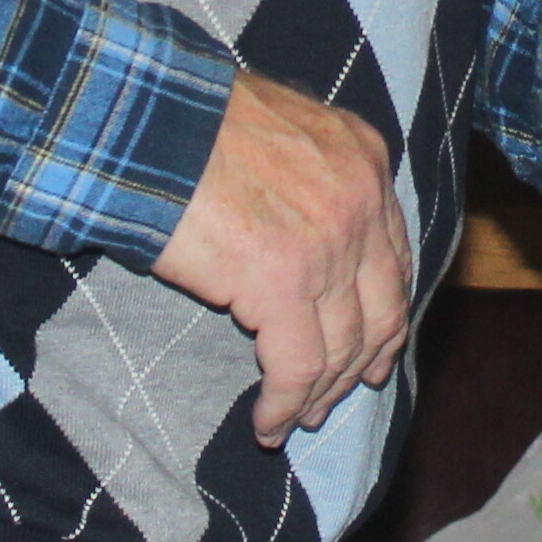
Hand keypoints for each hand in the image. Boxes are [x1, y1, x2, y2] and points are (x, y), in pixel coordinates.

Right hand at [154, 72, 411, 445]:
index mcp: (364, 157)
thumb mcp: (281, 126)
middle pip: (382, 308)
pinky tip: (268, 424)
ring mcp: (329, 244)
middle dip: (364, 362)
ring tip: (295, 419)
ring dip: (320, 394)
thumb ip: (312, 173)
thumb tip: (306, 233)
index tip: (373, 350)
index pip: (394, 255)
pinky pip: (298, 367)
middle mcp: (361, 200)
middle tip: (340, 396)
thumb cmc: (192, 120)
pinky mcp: (283, 285)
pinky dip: (285, 404)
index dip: (384, 312)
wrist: (148, 117)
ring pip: (344, 348)